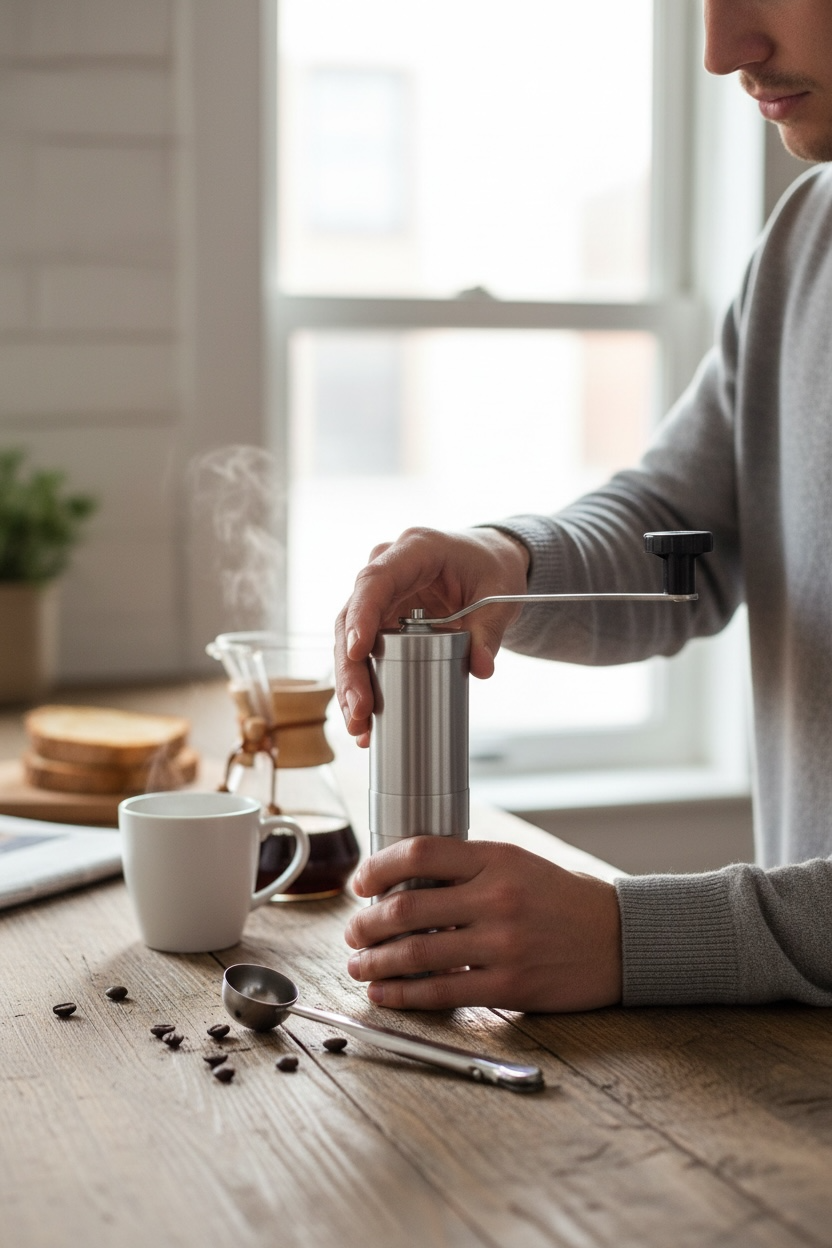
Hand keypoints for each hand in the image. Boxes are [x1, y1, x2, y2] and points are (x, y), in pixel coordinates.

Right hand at [335, 526, 529, 745]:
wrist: (488, 560)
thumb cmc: (492, 567)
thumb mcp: (500, 595)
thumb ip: (489, 631)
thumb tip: (480, 669)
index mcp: (416, 549)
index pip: (376, 580)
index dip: (361, 616)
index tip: (357, 652)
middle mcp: (387, 568)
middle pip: (351, 617)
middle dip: (351, 668)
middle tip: (360, 708)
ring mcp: (380, 595)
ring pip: (348, 639)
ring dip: (351, 684)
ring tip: (359, 725)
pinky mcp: (380, 619)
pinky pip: (363, 652)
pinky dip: (364, 685)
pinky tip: (366, 721)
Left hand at [344, 837, 622, 1011]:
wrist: (620, 938)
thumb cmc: (562, 899)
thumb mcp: (517, 864)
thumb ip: (466, 870)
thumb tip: (401, 885)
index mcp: (496, 859)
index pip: (420, 852)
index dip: (378, 867)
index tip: (361, 883)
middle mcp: (497, 898)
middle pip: (407, 908)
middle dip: (367, 924)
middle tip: (353, 932)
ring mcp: (502, 944)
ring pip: (416, 954)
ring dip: (376, 962)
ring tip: (359, 964)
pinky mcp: (509, 986)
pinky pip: (442, 992)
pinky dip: (404, 994)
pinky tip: (385, 992)